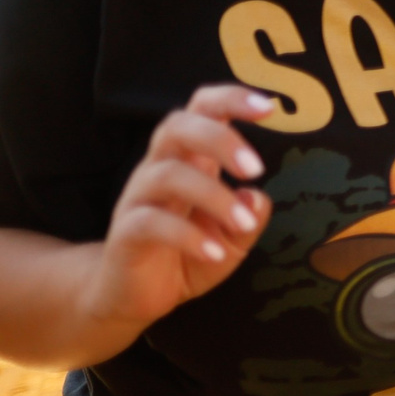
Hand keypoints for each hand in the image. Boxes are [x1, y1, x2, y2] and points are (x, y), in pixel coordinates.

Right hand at [80, 85, 275, 339]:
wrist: (133, 296)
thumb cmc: (189, 255)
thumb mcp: (233, 240)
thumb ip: (250, 217)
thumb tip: (257, 196)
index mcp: (190, 160)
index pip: (202, 110)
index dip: (231, 99)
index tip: (270, 107)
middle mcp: (159, 170)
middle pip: (176, 126)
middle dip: (219, 139)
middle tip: (256, 169)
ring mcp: (137, 200)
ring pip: (166, 175)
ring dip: (212, 196)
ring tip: (243, 225)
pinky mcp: (124, 235)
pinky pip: (149, 223)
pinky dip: (187, 236)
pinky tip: (214, 252)